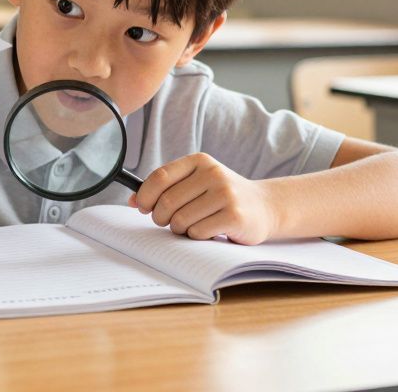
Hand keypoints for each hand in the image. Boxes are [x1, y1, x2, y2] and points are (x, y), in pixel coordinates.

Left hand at [129, 153, 276, 244]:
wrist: (264, 206)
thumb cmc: (221, 196)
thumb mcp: (197, 182)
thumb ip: (167, 188)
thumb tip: (133, 200)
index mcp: (199, 161)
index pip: (160, 177)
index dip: (145, 195)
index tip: (141, 207)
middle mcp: (213, 174)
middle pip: (167, 202)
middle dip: (161, 218)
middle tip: (169, 222)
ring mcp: (226, 194)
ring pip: (181, 220)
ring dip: (180, 229)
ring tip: (193, 225)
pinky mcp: (235, 216)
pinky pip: (198, 232)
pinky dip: (197, 236)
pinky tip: (208, 230)